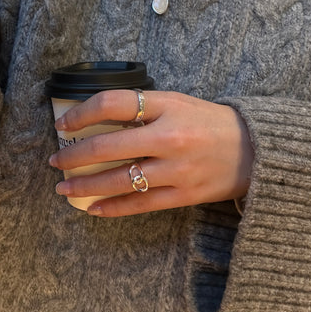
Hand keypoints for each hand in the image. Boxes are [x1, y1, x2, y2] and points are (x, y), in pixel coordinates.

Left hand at [48, 90, 253, 216]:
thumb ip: (143, 108)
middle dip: (74, 155)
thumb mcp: (178, 102)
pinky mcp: (183, 195)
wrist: (254, 149)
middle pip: (107, 146)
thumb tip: (98, 119)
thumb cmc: (210, 121)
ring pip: (119, 180)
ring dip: (85, 186)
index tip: (63, 124)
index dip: (80, 113)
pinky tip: (92, 209)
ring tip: (63, 188)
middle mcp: (169, 137)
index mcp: (167, 106)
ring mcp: (176, 169)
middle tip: (56, 161)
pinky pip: (139, 204)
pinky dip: (112, 208)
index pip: (112, 104)